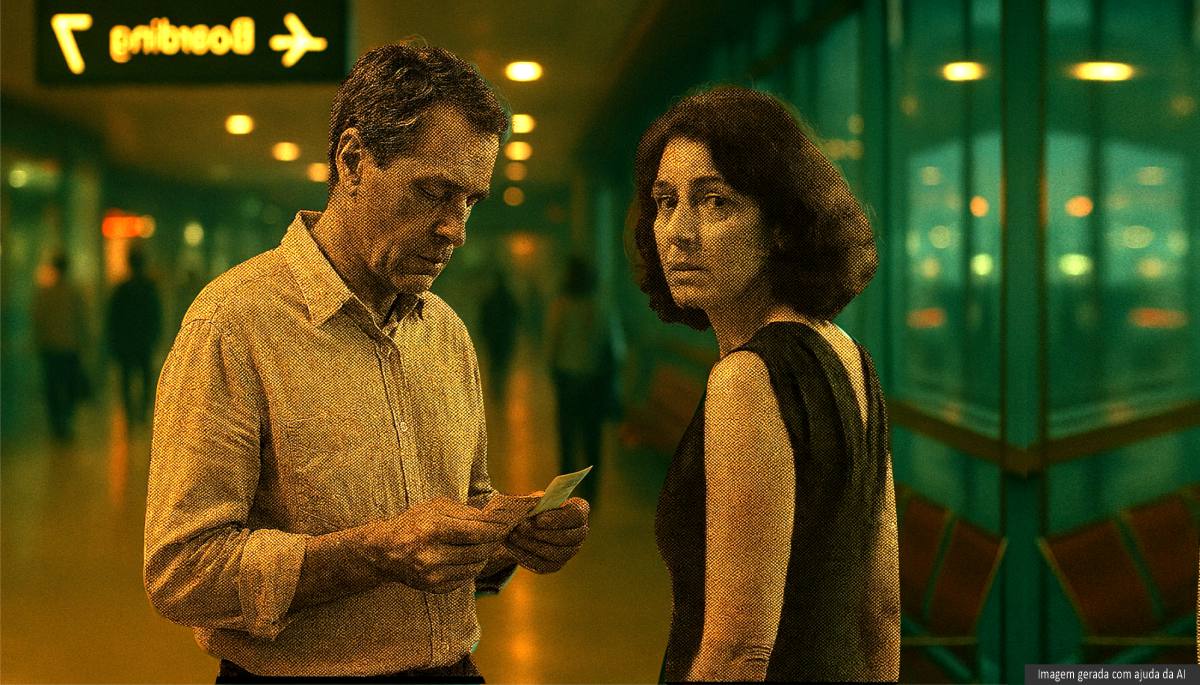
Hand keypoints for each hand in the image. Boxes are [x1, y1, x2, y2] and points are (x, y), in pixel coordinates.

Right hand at [365, 497, 510, 593]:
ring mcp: (432, 574)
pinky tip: (465, 557)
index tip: (505, 525)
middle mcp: (431, 554)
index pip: (477, 531)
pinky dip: (471, 568)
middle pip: (479, 550)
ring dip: (483, 555)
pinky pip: (465, 578)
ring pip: (475, 566)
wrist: (385, 551)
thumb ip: (466, 512)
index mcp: (433, 529)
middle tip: (497, 535)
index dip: (496, 529)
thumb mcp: (436, 507)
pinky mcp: (434, 587)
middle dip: (492, 542)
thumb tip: (494, 519)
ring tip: (480, 545)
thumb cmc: (414, 522)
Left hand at [505, 496, 589, 573]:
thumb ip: (536, 502)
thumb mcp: (534, 500)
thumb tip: (532, 507)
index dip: (559, 518)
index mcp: (579, 511)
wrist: (526, 526)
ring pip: (554, 552)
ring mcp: (569, 551)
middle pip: (567, 537)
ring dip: (531, 544)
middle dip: (541, 533)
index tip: (539, 519)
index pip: (577, 515)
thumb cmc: (535, 508)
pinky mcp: (555, 565)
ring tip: (513, 534)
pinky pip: (542, 564)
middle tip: (520, 526)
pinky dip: (524, 554)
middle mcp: (579, 533)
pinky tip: (511, 545)